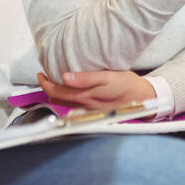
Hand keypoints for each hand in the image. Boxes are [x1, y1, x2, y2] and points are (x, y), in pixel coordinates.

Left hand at [36, 69, 155, 109]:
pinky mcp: (94, 110)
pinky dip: (65, 98)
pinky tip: (69, 91)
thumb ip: (86, 78)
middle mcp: (84, 106)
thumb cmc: (127, 85)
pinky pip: (73, 106)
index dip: (45, 83)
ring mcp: (89, 110)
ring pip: (64, 104)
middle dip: (47, 88)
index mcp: (85, 97)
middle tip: (44, 76)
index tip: (41, 73)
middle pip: (57, 100)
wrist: (144, 98)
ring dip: (56, 94)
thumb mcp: (108, 76)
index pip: (57, 92)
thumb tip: (65, 77)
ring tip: (54, 82)